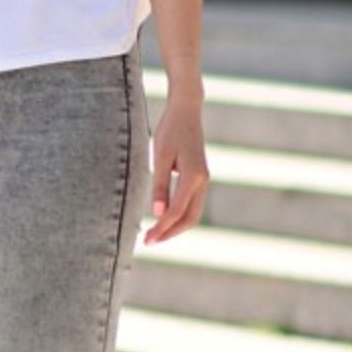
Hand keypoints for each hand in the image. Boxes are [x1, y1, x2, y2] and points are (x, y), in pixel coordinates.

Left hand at [141, 97, 209, 245]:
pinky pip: (193, 203)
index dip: (161, 228)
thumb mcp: (161, 157)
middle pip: (190, 218)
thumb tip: (157, 213)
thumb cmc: (170, 130)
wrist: (186, 110)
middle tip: (149, 241)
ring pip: (193, 213)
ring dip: (175, 226)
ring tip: (155, 234)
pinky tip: (164, 217)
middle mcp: (202, 181)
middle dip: (170, 233)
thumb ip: (160, 185)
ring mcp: (204, 179)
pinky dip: (180, 215)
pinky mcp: (200, 177)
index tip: (146, 239)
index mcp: (193, 177)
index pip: (176, 211)